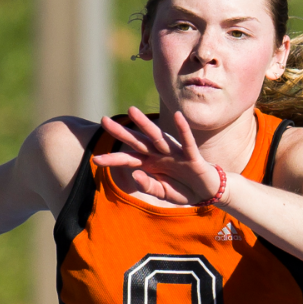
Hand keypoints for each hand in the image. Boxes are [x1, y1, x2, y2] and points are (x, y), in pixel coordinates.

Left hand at [91, 108, 222, 205]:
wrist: (207, 193)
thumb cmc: (183, 190)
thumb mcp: (162, 193)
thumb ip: (148, 186)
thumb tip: (134, 175)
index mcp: (151, 164)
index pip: (128, 159)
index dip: (113, 158)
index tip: (95, 159)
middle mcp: (160, 155)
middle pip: (138, 141)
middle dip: (122, 132)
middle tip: (103, 120)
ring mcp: (175, 154)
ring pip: (158, 137)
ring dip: (145, 124)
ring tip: (131, 110)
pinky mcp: (192, 156)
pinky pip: (187, 141)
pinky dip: (182, 129)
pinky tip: (177, 116)